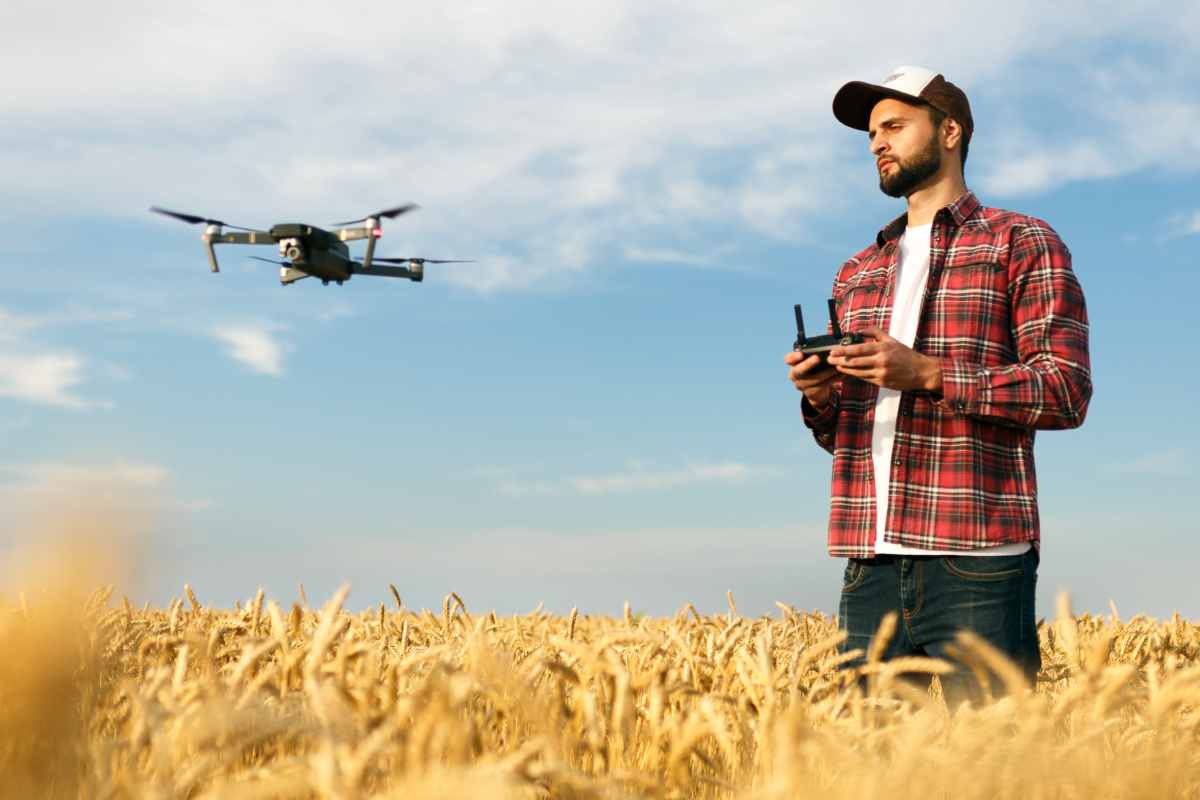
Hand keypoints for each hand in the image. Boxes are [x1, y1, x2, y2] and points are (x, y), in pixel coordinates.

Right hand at [784, 350, 841, 410]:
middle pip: (798, 371)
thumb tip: (816, 336)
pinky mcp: (812, 392)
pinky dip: (834, 378)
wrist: (814, 390)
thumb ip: (812, 348)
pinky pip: (824, 385)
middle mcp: (795, 375)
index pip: (788, 359)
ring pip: (815, 379)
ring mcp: (802, 385)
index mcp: (794, 364)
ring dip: (828, 372)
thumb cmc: (812, 369)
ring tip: (837, 365)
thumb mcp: (810, 359)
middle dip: (807, 364)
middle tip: (817, 358)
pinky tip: (842, 373)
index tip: (800, 354)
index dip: (793, 357)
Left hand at [827, 328, 942, 391]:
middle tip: (829, 359)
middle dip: (839, 361)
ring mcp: (881, 373)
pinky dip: (855, 375)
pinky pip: (865, 378)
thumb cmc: (906, 355)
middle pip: (855, 361)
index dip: (844, 351)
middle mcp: (881, 360)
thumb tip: (860, 331)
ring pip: (858, 372)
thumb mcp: (892, 341)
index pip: (859, 349)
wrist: (922, 371)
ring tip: (836, 366)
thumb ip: (876, 333)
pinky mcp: (882, 382)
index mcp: (883, 348)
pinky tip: (848, 372)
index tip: (833, 351)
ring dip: (845, 369)